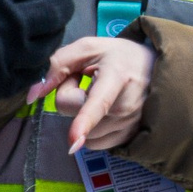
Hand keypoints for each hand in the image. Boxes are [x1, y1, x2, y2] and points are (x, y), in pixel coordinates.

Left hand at [36, 34, 154, 152]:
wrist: (160, 69)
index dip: (84, 122)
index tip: (75, 142)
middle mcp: (127, 105)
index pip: (97, 104)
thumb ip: (56, 65)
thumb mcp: (89, 48)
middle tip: (89, 80)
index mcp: (116, 77)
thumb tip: (32, 96)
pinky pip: (94, 143)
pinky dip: (92, 129)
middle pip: (73, 112)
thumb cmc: (120, 57)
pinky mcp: (130, 137)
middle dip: (71, 96)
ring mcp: (131, 124)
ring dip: (82, 115)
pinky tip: (107, 113)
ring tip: (101, 96)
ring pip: (82, 131)